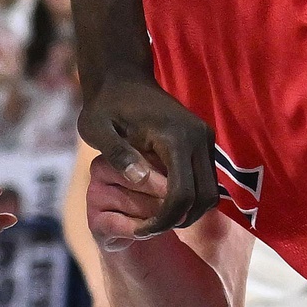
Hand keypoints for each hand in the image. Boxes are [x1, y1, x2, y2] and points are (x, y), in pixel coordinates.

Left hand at [79, 75, 216, 234]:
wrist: (122, 76)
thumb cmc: (105, 105)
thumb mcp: (97, 129)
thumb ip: (117, 154)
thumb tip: (140, 178)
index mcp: (175, 136)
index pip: (181, 193)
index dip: (164, 219)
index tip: (141, 230)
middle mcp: (198, 138)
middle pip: (203, 197)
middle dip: (179, 220)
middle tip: (149, 230)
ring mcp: (205, 139)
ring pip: (210, 192)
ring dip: (188, 212)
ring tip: (157, 221)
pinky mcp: (204, 141)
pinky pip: (206, 180)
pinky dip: (191, 198)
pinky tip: (164, 204)